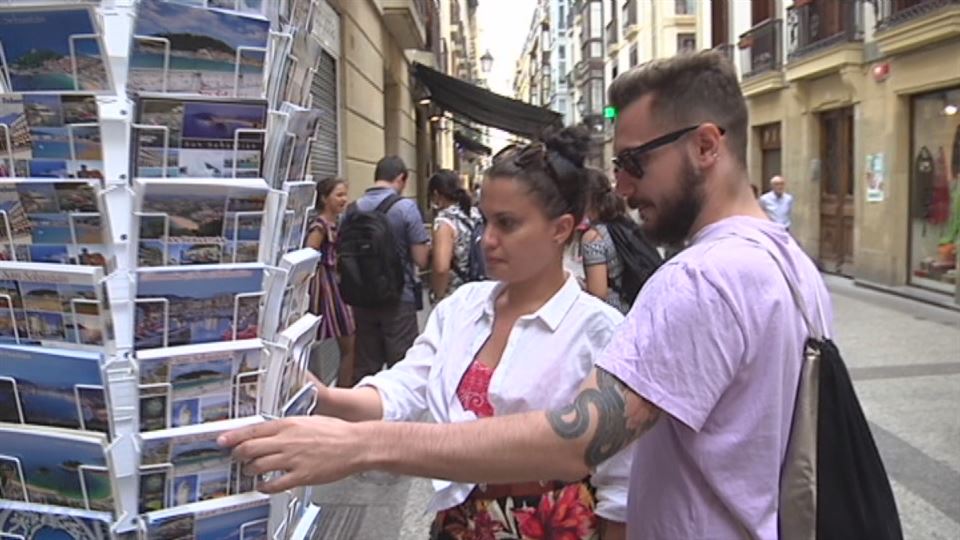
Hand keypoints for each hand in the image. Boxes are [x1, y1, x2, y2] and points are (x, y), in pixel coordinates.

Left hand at [218, 416, 365, 491]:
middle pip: (249, 449)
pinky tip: (264, 485)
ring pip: (258, 466)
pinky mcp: (301, 475)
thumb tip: (270, 431)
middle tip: (235, 458)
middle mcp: (287, 441)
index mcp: (288, 424)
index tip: (223, 441)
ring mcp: (293, 459)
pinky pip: (274, 484)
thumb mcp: (308, 420)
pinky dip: (264, 486)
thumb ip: (287, 426)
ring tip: (250, 472)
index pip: (252, 430)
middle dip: (237, 455)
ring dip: (249, 471)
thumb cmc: (336, 432)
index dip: (233, 437)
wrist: (356, 444)